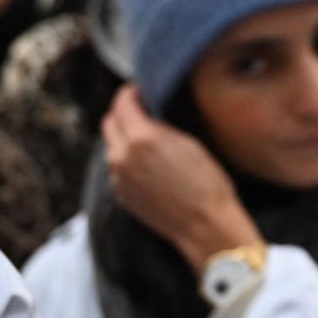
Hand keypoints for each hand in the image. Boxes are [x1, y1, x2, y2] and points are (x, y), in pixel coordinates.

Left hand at [100, 84, 262, 269]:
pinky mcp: (121, 196)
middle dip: (122, 112)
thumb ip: (160, 126)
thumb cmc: (208, 184)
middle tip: (140, 110)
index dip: (130, 93)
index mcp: (140, 139)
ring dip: (124, 138)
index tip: (140, 91)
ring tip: (148, 139)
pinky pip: (118, 169)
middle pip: (109, 123)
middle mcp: (122, 157)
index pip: (122, 103)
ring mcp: (118, 179)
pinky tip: (149, 166)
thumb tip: (147, 115)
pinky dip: (128, 161)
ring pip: (112, 147)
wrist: (205, 226)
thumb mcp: (189, 143)